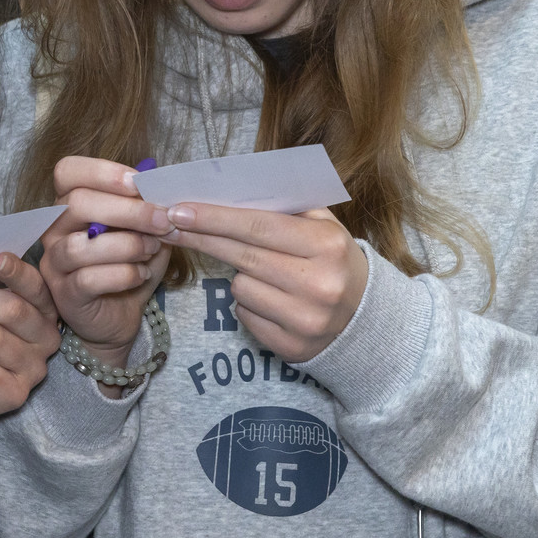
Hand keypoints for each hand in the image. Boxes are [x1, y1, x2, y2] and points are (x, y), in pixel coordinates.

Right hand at [39, 156, 169, 370]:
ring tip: (152, 249)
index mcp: (70, 203)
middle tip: (163, 220)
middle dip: (127, 210)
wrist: (122, 314)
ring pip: (80, 245)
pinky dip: (123, 275)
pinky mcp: (64, 294)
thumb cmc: (130, 263)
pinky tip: (141, 275)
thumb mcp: (145, 230)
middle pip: (77, 204)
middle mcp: (54, 229)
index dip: (103, 171)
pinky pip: (88, 280)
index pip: (67, 171)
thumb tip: (163, 190)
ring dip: (127, 245)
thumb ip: (150, 208)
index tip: (140, 183)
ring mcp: (55, 262)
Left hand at [162, 205, 367, 362]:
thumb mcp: (325, 226)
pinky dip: (249, 303)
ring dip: (241, 276)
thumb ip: (286, 207)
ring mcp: (305, 319)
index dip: (215, 218)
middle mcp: (318, 284)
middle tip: (171, 225)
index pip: (258, 227)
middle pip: (242, 256)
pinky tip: (271, 299)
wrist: (365, 320)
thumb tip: (229, 192)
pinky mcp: (291, 346)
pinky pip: (245, 315)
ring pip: (240, 288)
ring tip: (266, 274)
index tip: (180, 210)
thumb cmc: (334, 261)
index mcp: (326, 245)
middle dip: (203, 238)